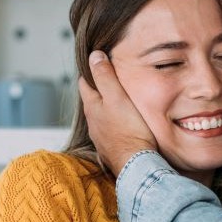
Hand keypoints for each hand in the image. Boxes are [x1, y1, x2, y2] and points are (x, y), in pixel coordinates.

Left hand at [79, 51, 156, 171]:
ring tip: (118, 100)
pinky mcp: (110, 148)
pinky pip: (109, 130)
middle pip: (92, 100)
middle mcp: (92, 122)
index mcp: (92, 106)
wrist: (137, 165)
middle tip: (111, 79)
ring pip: (100, 116)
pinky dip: (114, 123)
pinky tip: (124, 124)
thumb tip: (93, 56)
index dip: (90, 71)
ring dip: (107, 107)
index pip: (85, 82)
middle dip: (99, 89)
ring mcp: (100, 137)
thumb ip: (105, 76)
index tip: (98, 63)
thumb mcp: (117, 97)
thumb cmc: (129, 130)